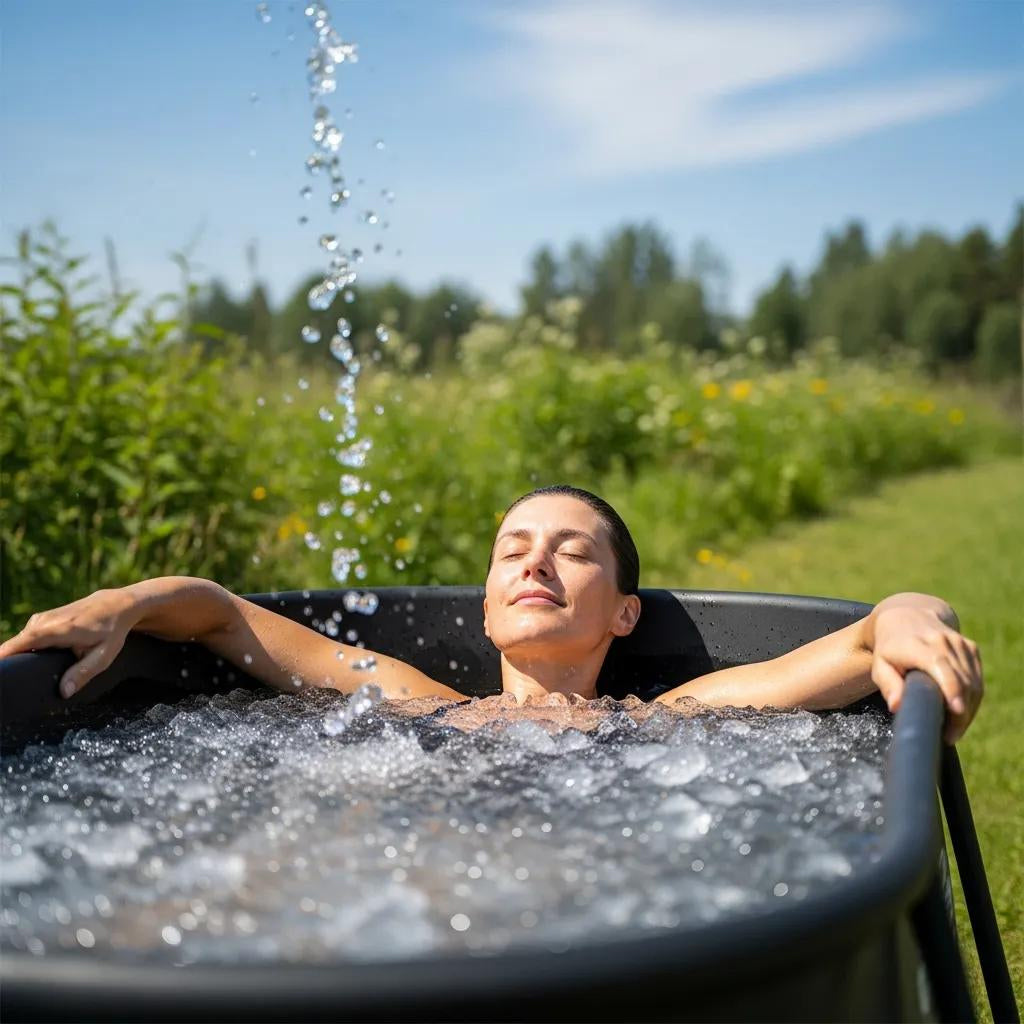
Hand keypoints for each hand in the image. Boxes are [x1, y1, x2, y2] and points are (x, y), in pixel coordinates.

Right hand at [0, 588, 136, 698]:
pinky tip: (32, 661)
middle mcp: (44, 622)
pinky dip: (25, 649)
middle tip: (14, 683)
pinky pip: (26, 638)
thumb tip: (63, 692)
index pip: (19, 644)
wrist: (117, 605)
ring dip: (19, 657)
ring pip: (20, 642)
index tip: (1, 672)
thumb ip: (82, 673)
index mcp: (56, 630)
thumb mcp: (103, 655)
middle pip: (15, 646)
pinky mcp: (41, 619)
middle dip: (11, 662)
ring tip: (23, 674)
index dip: (4, 657)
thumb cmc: (112, 631)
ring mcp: (41, 619)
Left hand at [869, 606, 982, 743]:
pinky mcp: (971, 648)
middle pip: (961, 679)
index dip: (951, 688)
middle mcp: (942, 640)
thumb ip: (888, 684)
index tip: (956, 712)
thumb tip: (897, 706)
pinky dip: (972, 699)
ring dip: (967, 709)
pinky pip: (977, 679)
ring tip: (953, 730)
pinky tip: (960, 713)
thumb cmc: (889, 648)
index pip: (940, 665)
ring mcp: (960, 643)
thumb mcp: (880, 665)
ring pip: (973, 682)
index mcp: (917, 644)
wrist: (906, 617)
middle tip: (948, 735)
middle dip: (959, 711)